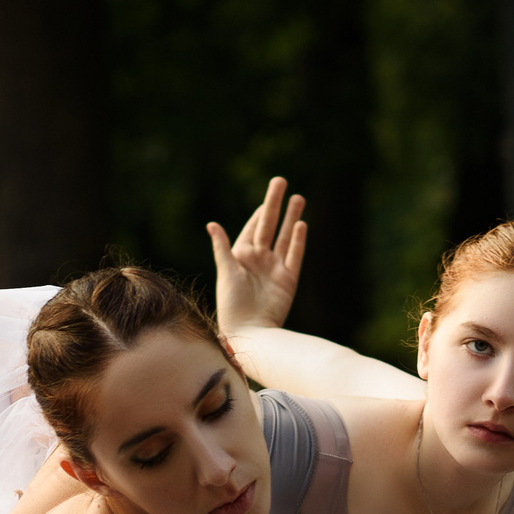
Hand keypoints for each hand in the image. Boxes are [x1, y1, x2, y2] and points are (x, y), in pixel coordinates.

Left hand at [207, 176, 307, 330]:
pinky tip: (302, 224)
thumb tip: (212, 224)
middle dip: (275, 204)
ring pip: (284, 236)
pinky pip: (294, 255)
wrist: (249, 332)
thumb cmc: (232, 305)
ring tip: (299, 198)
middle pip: (270, 225)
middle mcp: (259, 259)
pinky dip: (297, 240)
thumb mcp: (226, 271)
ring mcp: (275, 269)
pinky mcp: (288, 279)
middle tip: (281, 181)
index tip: (267, 195)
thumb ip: (222, 247)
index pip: (253, 227)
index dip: (259, 211)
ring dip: (290, 217)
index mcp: (241, 256)